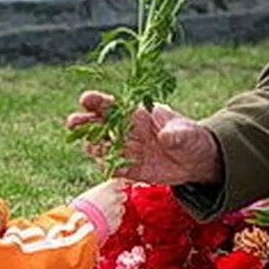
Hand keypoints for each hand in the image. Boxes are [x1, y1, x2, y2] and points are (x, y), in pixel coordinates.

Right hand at [66, 92, 222, 184]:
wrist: (196, 160)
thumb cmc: (191, 137)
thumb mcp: (187, 133)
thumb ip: (176, 134)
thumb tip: (167, 137)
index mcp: (137, 114)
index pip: (113, 105)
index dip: (98, 101)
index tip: (86, 98)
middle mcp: (127, 131)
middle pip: (100, 125)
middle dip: (84, 123)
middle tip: (72, 122)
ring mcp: (128, 150)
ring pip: (103, 147)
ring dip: (94, 146)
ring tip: (90, 147)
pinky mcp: (132, 169)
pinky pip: (116, 169)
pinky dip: (110, 167)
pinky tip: (106, 166)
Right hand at [75, 179, 129, 234]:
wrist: (80, 224)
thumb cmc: (79, 208)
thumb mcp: (86, 196)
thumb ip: (98, 193)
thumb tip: (101, 195)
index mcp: (107, 188)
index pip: (120, 182)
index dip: (121, 185)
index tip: (121, 186)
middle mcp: (115, 198)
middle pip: (123, 196)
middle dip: (118, 199)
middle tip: (109, 203)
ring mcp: (117, 210)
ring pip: (121, 209)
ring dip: (115, 211)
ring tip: (104, 215)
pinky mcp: (117, 222)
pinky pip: (118, 220)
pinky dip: (113, 221)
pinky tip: (104, 223)